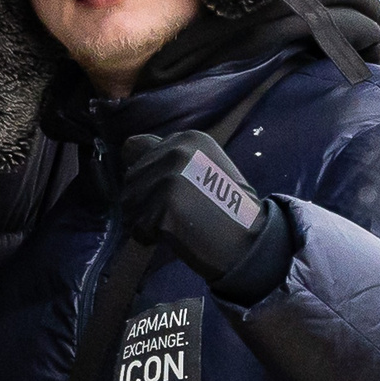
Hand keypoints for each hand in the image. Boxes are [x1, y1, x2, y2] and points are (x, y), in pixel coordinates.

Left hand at [117, 131, 268, 284]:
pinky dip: (150, 237)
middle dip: (144, 200)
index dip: (144, 173)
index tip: (168, 190)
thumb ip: (169, 157)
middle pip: (130, 178)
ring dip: (145, 219)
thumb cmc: (224, 209)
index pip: (134, 149)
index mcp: (187, 138)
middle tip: (177, 212)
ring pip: (129, 203)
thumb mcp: (202, 166)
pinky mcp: (164, 206)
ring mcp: (169, 177)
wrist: (251, 242)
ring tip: (177, 223)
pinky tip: (177, 235)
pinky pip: (138, 227)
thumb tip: (127, 147)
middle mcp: (176, 150)